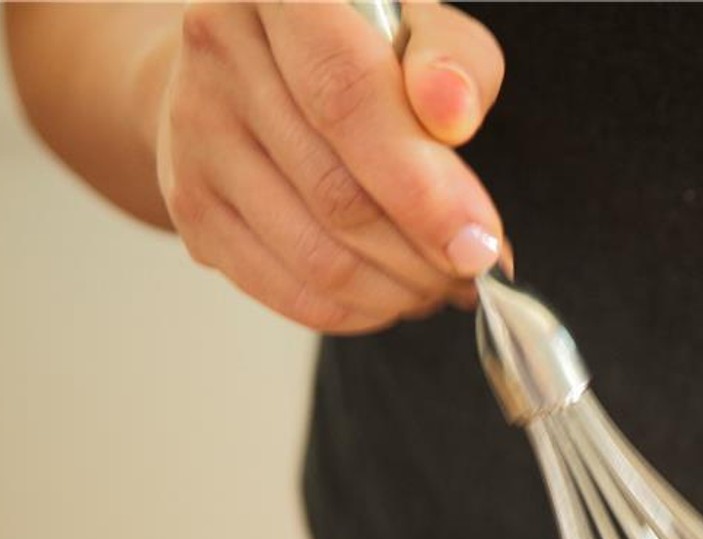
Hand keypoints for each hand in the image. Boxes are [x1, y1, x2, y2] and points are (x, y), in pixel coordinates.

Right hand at [153, 2, 503, 332]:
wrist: (250, 65)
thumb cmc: (354, 48)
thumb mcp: (420, 30)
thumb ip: (453, 63)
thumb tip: (453, 114)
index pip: (348, 101)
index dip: (422, 189)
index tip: (479, 243)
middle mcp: (220, 53)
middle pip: (336, 195)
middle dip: (424, 255)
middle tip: (473, 268)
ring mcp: (193, 135)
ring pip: (315, 257)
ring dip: (398, 291)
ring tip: (440, 283)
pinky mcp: (191, 207)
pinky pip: (287, 292)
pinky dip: (356, 312)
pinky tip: (393, 296)